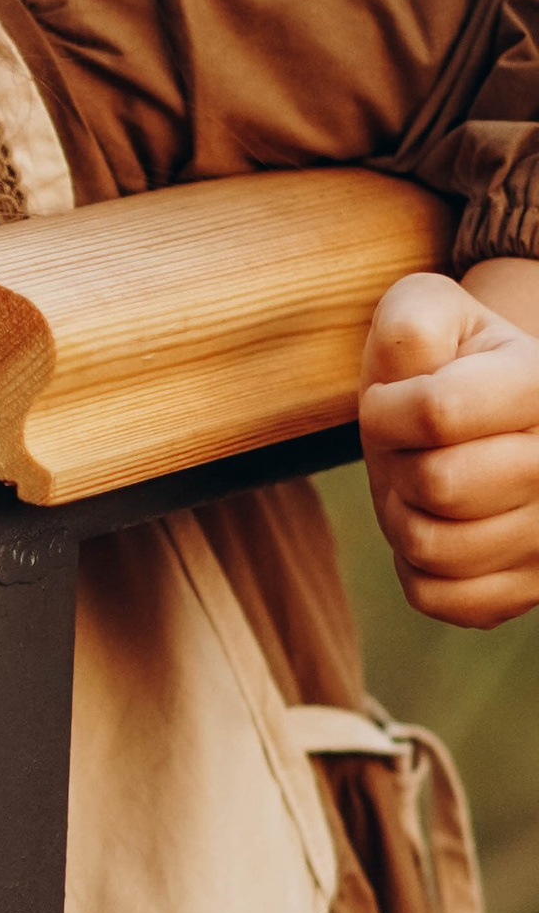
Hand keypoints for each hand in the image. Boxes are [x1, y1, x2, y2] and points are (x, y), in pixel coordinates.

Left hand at [360, 260, 538, 627]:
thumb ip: (412, 322)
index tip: (390, 401)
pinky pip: (438, 597)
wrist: (479, 424)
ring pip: (434, 546)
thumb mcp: (427, 314)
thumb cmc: (443, 364)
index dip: (387, 410)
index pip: (439, 411)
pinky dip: (416, 567)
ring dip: (403, 516)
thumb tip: (420, 376)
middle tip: (412, 448)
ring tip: (424, 484)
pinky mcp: (529, 590)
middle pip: (438, 484)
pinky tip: (438, 527)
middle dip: (398, 463)